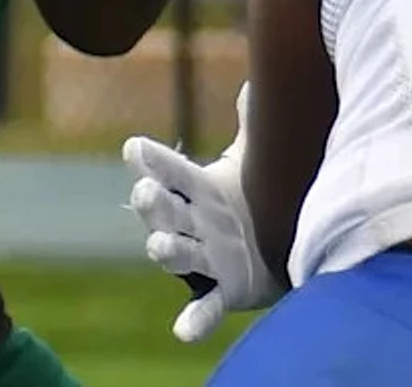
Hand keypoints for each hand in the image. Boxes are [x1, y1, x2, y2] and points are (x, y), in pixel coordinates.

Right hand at [121, 84, 280, 342]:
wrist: (276, 249)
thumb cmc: (255, 199)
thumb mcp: (252, 161)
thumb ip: (252, 126)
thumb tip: (258, 81)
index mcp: (200, 189)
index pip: (172, 171)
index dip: (153, 161)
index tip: (135, 147)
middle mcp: (195, 223)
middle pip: (165, 212)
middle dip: (153, 203)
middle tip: (145, 192)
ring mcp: (205, 259)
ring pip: (177, 254)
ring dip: (166, 251)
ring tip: (159, 246)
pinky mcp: (222, 293)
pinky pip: (204, 310)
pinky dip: (193, 321)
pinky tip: (183, 331)